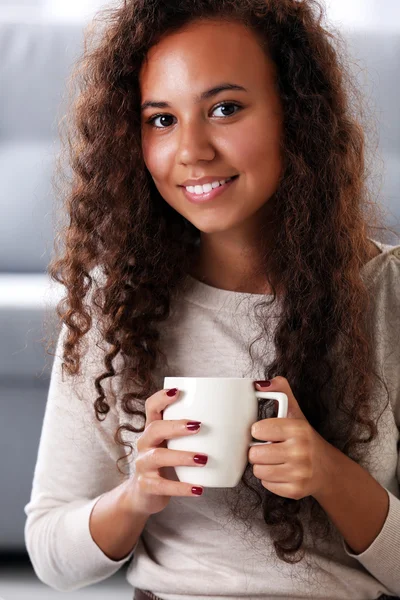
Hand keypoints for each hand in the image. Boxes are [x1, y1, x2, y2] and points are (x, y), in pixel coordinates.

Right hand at [130, 388, 206, 516]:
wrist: (145, 495)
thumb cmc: (168, 464)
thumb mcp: (175, 445)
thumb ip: (194, 433)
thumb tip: (236, 419)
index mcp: (154, 429)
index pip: (151, 407)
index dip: (161, 397)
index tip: (178, 391)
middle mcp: (145, 443)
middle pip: (154, 429)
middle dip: (176, 426)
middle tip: (199, 426)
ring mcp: (143, 465)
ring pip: (157, 456)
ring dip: (182, 456)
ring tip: (203, 459)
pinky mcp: (146, 486)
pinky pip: (162, 486)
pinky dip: (181, 487)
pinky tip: (198, 489)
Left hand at [249, 377, 334, 500]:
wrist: (326, 469)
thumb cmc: (304, 438)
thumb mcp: (296, 412)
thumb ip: (281, 391)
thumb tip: (259, 383)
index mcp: (298, 429)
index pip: (258, 429)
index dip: (257, 431)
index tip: (265, 432)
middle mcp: (301, 451)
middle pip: (255, 454)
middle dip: (257, 451)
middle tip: (268, 448)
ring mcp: (299, 473)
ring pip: (258, 471)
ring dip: (262, 466)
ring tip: (274, 460)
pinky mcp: (296, 491)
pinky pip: (266, 485)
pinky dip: (270, 480)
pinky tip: (281, 472)